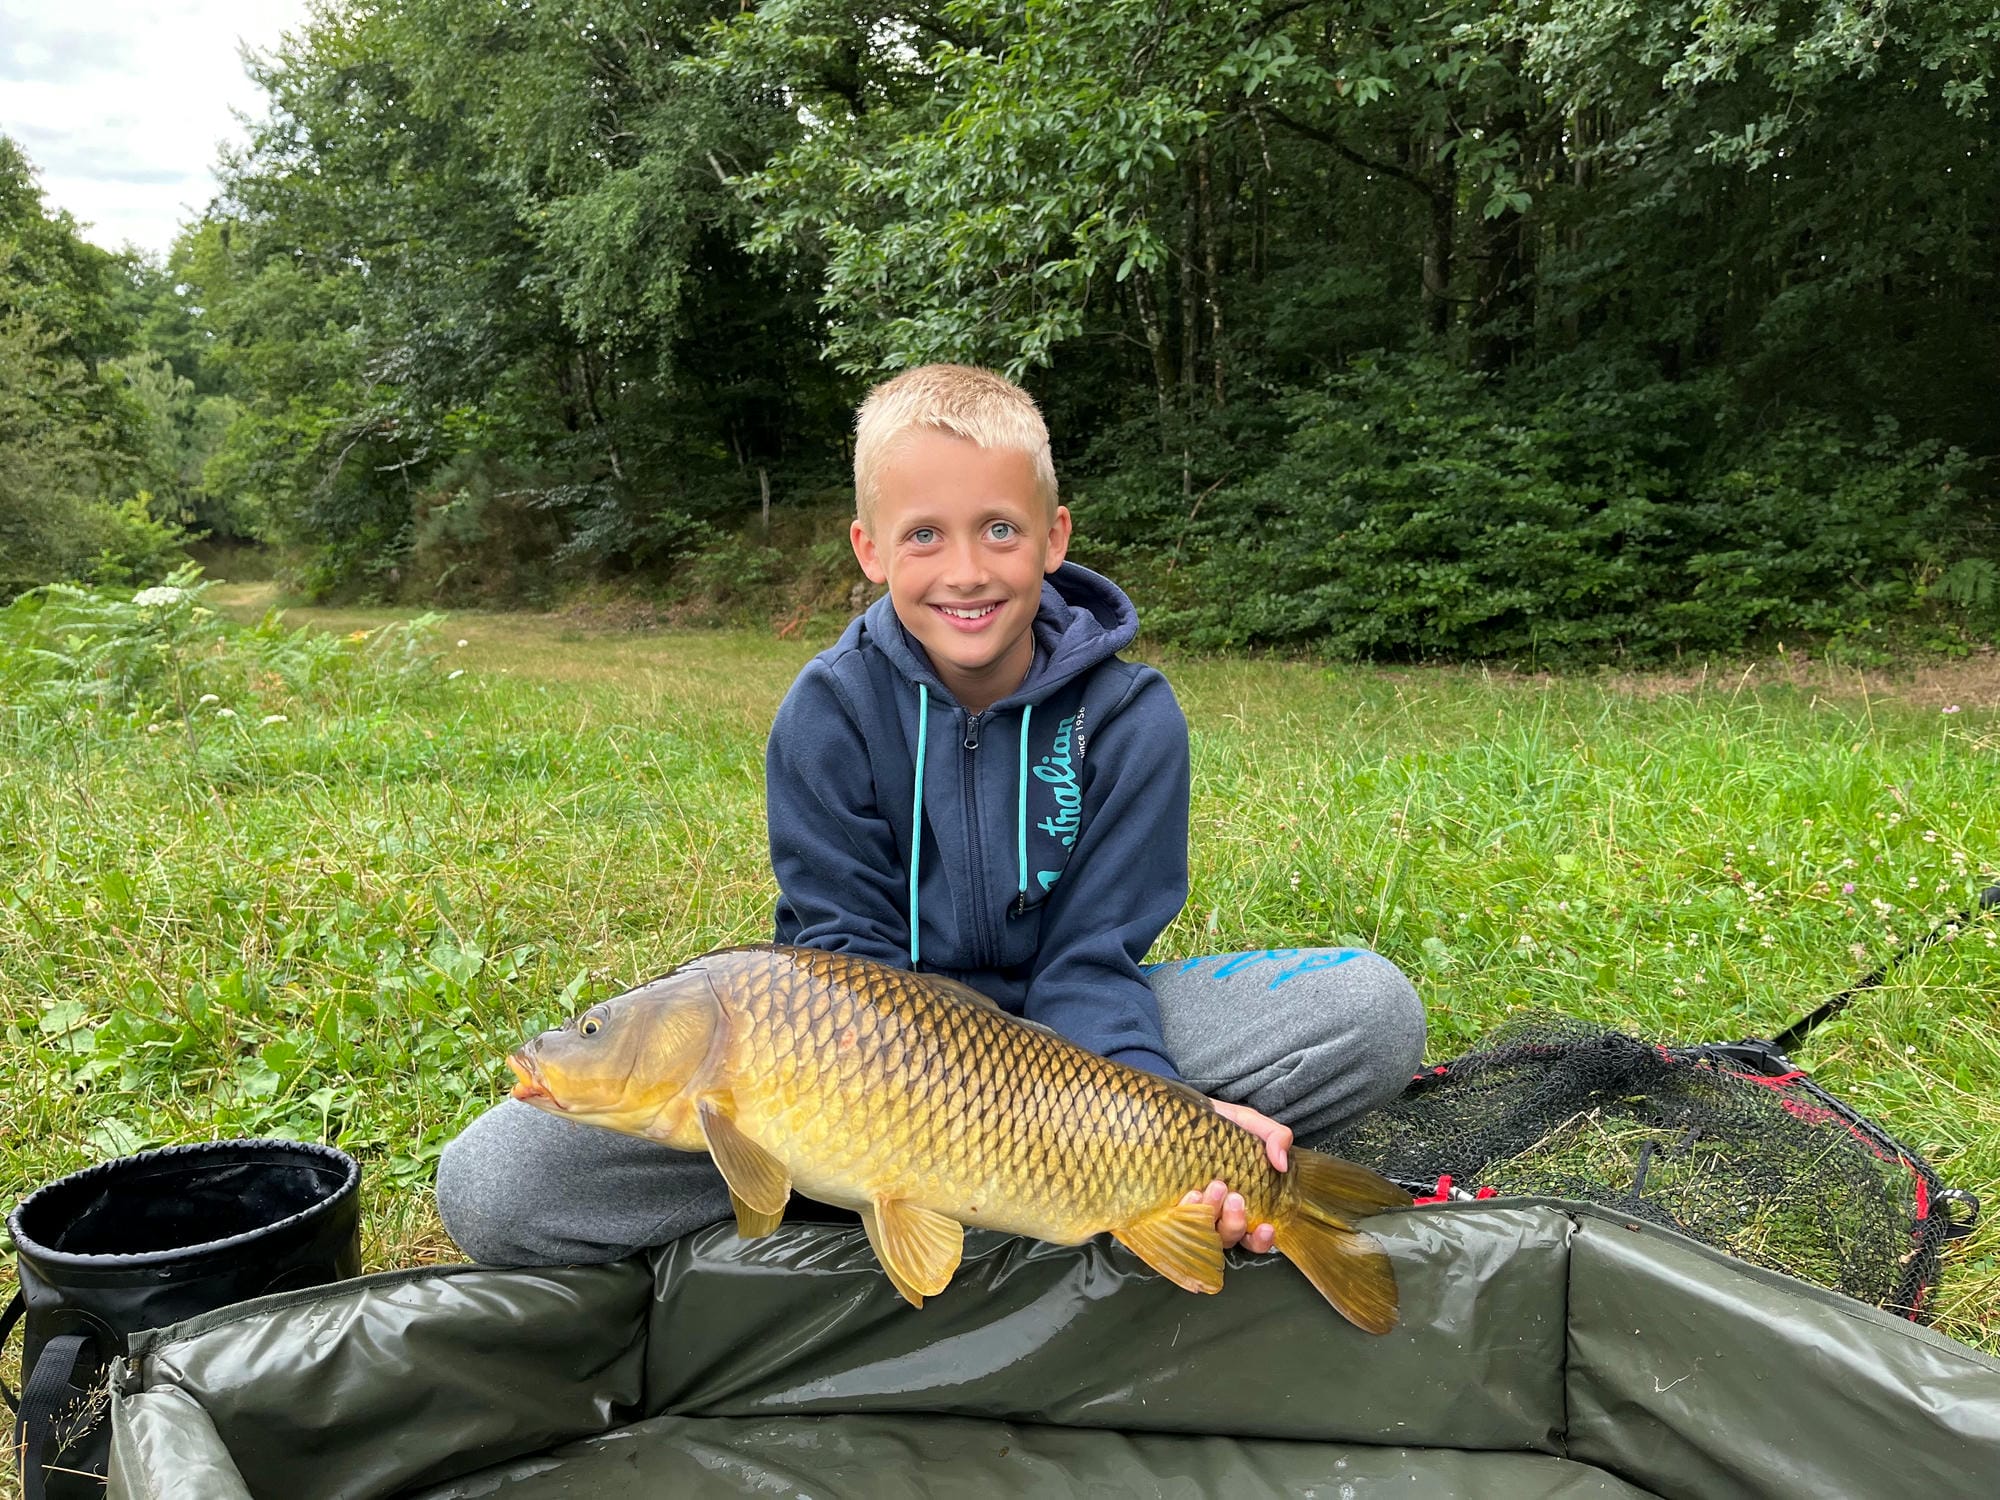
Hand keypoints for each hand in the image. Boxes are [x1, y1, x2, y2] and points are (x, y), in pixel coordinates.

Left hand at [1179, 1099, 1292, 1252]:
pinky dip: (1186, 1212)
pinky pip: (1176, 1221)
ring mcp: (1192, 1210)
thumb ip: (1274, 1136)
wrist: (1176, 1113)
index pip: (1255, 1236)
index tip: (1266, 1227)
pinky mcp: (1169, 1205)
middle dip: (1234, 1222)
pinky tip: (1190, 1194)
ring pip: (1204, 1232)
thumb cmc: (1217, 1123)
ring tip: (1209, 1189)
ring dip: (1211, 1214)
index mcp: (1241, 1201)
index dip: (1262, 1240)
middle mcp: (1217, 1212)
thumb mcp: (1249, 1123)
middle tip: (1234, 1196)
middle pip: (1230, 1236)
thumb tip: (1282, 1164)